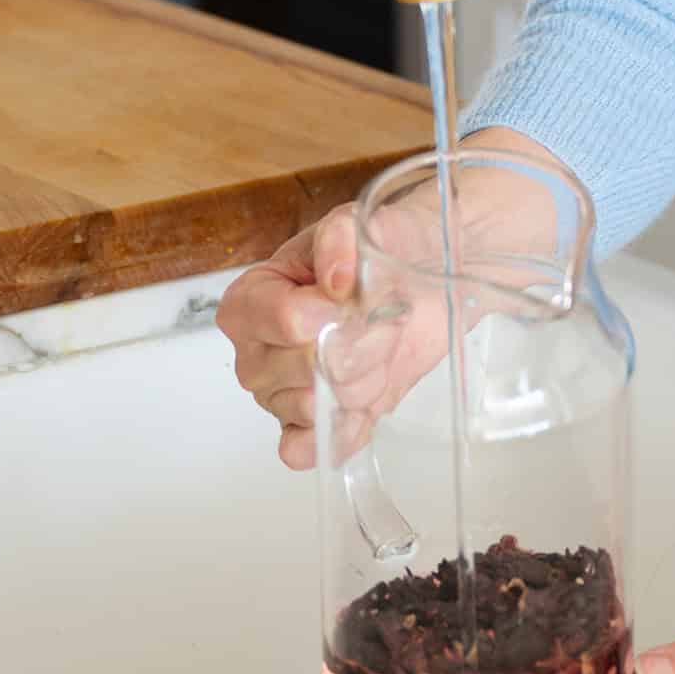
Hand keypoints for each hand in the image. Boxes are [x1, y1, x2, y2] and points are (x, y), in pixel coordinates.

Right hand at [216, 127, 568, 469]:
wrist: (424, 282)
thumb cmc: (383, 250)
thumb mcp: (362, 224)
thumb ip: (342, 240)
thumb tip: (336, 280)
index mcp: (251, 299)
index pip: (283, 321)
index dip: (332, 314)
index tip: (357, 297)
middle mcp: (255, 351)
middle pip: (304, 369)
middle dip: (358, 345)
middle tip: (381, 321)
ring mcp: (278, 394)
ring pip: (315, 408)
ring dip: (363, 379)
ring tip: (377, 351)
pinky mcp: (312, 426)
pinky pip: (305, 449)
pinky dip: (340, 431)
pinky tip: (363, 405)